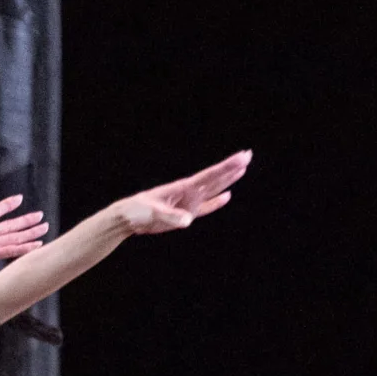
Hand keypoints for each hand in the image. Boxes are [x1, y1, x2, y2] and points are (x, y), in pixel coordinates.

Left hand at [109, 149, 250, 234]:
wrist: (128, 217)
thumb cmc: (138, 211)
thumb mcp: (153, 213)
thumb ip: (171, 216)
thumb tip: (188, 220)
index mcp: (183, 188)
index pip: (210, 175)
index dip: (227, 167)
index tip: (242, 157)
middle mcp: (189, 192)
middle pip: (215, 178)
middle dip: (232, 168)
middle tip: (248, 155)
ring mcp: (188, 202)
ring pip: (213, 189)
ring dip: (227, 180)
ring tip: (242, 169)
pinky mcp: (185, 213)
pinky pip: (205, 207)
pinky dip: (216, 203)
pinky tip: (227, 196)